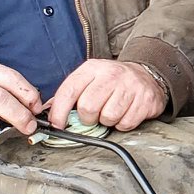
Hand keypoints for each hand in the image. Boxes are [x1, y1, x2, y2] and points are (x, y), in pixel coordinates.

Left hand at [47, 59, 166, 130]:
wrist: (145, 74)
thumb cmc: (112, 81)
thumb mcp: (90, 78)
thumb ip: (70, 93)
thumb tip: (48, 112)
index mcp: (92, 68)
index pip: (69, 91)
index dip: (59, 112)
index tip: (57, 124)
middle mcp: (111, 74)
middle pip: (88, 107)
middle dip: (88, 118)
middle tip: (93, 115)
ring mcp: (130, 86)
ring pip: (108, 117)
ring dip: (107, 121)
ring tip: (111, 112)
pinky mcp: (144, 100)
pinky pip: (126, 123)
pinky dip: (123, 124)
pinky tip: (124, 113)